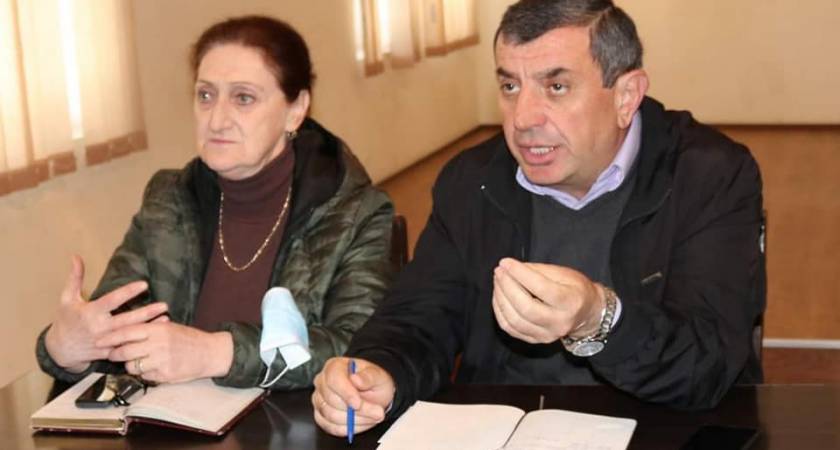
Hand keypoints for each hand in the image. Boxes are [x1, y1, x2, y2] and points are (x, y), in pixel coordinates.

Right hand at [44, 256, 167, 371]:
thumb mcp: (67, 298)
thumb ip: (74, 278)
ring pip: (129, 335)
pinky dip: (141, 343)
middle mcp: (99, 327)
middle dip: (146, 313)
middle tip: (164, 305)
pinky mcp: (108, 353)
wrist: (59, 349)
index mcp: (90, 312)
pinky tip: (156, 336)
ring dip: (149, 328)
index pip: (112, 300)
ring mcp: (104, 342)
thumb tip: (76, 256)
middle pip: (126, 320)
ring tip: (166, 319)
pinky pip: (127, 349)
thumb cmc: (65, 320)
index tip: (144, 284)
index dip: (128, 292)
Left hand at [97, 321, 233, 382]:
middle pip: (125, 351)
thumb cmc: (189, 339)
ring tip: (136, 361)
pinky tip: (152, 368)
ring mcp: (162, 361)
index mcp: (158, 329)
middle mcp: (158, 344)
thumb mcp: (170, 327)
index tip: (99, 340)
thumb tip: (126, 331)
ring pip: (133, 366)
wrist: (210, 353)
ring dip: (130, 365)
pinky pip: (145, 376)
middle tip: (112, 354)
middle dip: (114, 354)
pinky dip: (145, 374)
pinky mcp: (165, 375)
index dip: (110, 337)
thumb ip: (150, 329)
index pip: (127, 332)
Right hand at [312, 357, 394, 436]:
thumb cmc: (372, 382)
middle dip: (356, 410)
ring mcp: (319, 400)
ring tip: (372, 416)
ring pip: (331, 416)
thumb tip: (356, 379)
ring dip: (355, 420)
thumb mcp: (377, 376)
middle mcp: (322, 382)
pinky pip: (332, 427)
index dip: (346, 393)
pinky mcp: (321, 416)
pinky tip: (362, 421)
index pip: (333, 379)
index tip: (358, 403)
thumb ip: (368, 377)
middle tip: (377, 412)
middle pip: (331, 400)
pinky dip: (349, 428)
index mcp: (334, 367)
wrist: (373, 393)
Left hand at [492, 258, 605, 343]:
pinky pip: (511, 328)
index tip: (505, 262)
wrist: (587, 314)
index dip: (520, 274)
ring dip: (500, 298)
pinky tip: (499, 297)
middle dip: (507, 286)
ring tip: (498, 282)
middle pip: (526, 307)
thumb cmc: (575, 289)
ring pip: (514, 320)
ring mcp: (547, 335)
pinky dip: (500, 311)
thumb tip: (512, 268)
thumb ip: (538, 271)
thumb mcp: (564, 273)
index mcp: (571, 302)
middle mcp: (560, 322)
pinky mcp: (536, 340)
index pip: (541, 288)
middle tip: (499, 271)